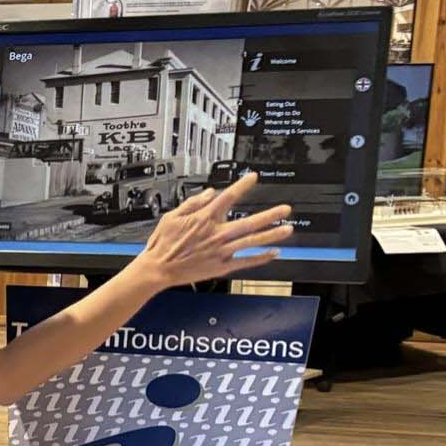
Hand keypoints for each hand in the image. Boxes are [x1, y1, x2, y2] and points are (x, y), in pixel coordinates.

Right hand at [131, 172, 293, 290]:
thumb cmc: (162, 243)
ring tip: (287, 229)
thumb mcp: (172, 217)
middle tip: (285, 209)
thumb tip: (209, 193)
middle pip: (249, 222)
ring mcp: (221, 251)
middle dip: (269, 215)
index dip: (242, 186)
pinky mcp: (221, 266)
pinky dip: (261, 258)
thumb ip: (192, 203)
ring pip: (252, 241)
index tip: (254, 177)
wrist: (157, 269)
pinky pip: (245, 261)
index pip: (228, 198)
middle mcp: (216, 233)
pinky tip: (273, 253)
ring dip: (271, 234)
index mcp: (204, 218)